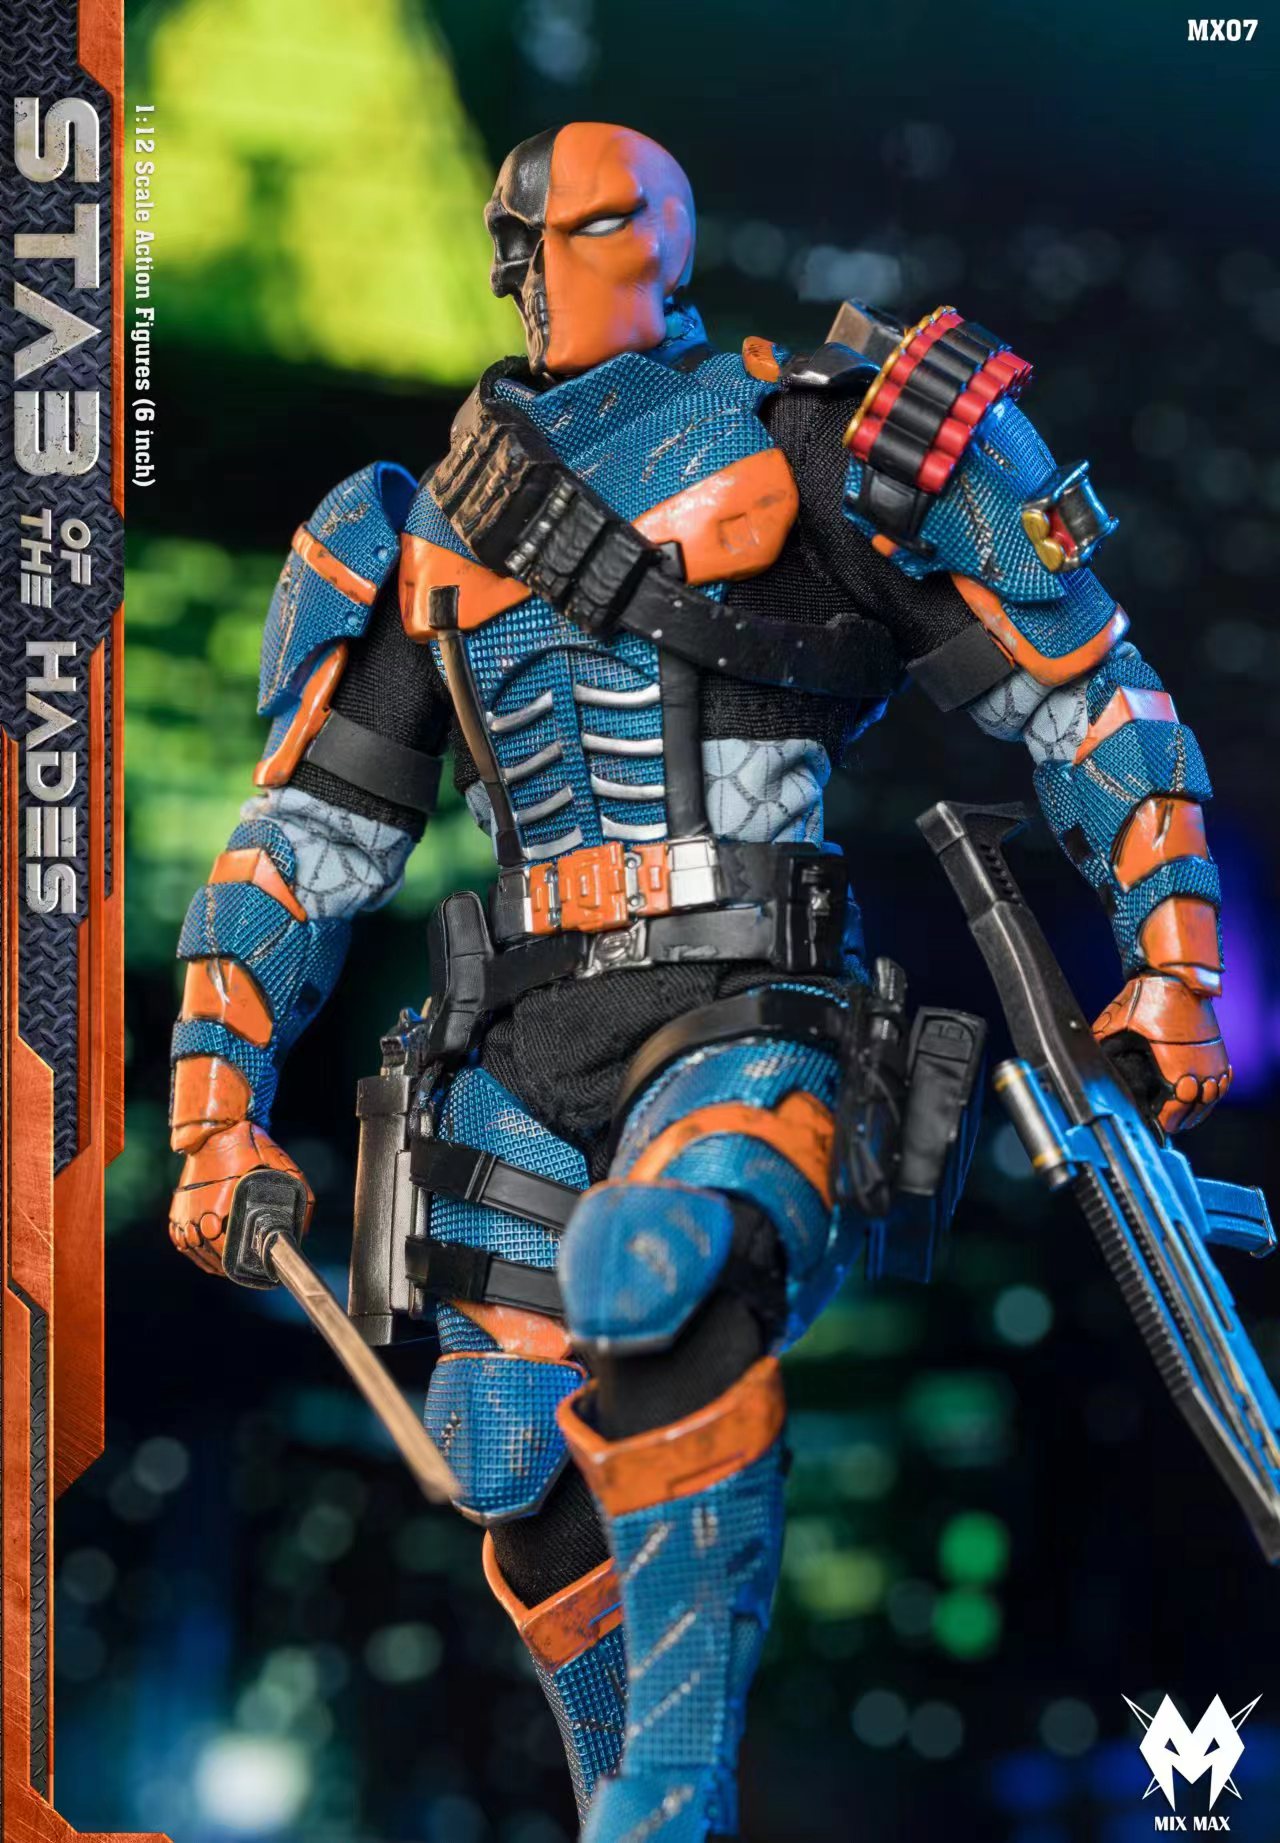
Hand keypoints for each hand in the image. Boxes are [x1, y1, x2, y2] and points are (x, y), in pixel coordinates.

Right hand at [168, 1121, 313, 1275]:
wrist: (217, 1130)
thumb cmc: (252, 1149)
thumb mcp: (285, 1169)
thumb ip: (300, 1199)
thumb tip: (303, 1231)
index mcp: (224, 1205)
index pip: (227, 1250)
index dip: (243, 1264)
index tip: (259, 1270)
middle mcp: (200, 1212)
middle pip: (212, 1255)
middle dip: (231, 1266)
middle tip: (248, 1272)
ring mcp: (185, 1213)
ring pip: (196, 1251)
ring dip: (213, 1264)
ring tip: (230, 1270)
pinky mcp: (177, 1211)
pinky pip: (182, 1242)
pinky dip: (196, 1253)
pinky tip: (210, 1259)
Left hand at [1092, 973, 1231, 1133]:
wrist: (1176, 976)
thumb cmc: (1146, 998)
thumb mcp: (1116, 1024)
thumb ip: (1102, 1045)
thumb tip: (1082, 1056)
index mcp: (1174, 1067)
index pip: (1176, 1110)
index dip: (1166, 1120)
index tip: (1157, 1123)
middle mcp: (1199, 1068)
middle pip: (1195, 1109)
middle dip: (1180, 1118)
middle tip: (1167, 1123)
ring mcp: (1212, 1060)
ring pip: (1212, 1098)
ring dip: (1198, 1108)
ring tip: (1184, 1114)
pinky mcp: (1219, 1051)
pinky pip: (1223, 1081)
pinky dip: (1214, 1092)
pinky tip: (1204, 1095)